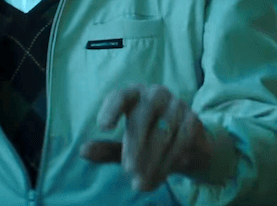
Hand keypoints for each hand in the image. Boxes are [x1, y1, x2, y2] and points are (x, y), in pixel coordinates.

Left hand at [80, 83, 213, 191]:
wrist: (189, 148)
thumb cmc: (150, 142)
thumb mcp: (126, 147)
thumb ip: (106, 149)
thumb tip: (83, 151)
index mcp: (135, 95)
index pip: (121, 96)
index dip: (111, 109)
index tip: (104, 127)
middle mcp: (156, 94)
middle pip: (142, 115)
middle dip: (134, 145)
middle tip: (128, 170)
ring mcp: (177, 105)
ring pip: (162, 132)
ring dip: (151, 160)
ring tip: (140, 182)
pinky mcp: (194, 121)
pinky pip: (180, 142)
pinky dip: (167, 163)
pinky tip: (157, 178)